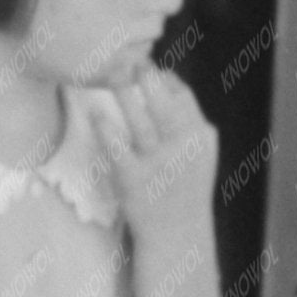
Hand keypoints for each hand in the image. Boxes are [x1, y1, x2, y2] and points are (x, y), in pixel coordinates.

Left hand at [99, 64, 218, 240]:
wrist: (176, 235)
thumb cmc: (182, 189)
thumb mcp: (198, 155)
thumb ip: (186, 122)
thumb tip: (167, 80)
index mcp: (201, 138)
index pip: (184, 96)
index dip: (164, 78)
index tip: (149, 68)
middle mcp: (183, 147)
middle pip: (164, 101)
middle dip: (148, 77)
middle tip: (130, 60)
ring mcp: (159, 163)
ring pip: (140, 119)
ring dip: (125, 92)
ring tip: (112, 73)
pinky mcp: (134, 179)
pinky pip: (117, 146)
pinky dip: (105, 126)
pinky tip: (95, 111)